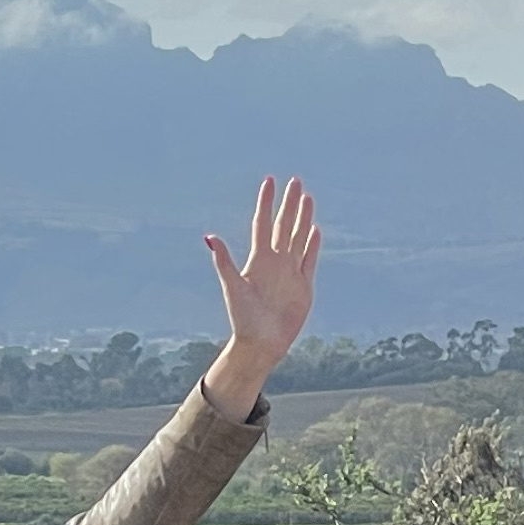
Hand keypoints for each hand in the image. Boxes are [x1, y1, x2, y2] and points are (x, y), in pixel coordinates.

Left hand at [200, 174, 319, 415]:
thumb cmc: (243, 319)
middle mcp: (274, 262)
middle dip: (290, 203)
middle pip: (284, 225)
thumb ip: (224, 261)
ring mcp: (290, 272)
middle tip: (296, 180)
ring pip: (298, 238)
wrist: (262, 344)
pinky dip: (312, 244)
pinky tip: (314, 229)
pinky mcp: (303, 286)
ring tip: (307, 198)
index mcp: (257, 260)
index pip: (262, 223)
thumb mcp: (232, 287)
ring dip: (303, 218)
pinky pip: (309, 259)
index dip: (265, 202)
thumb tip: (209, 237)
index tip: (269, 181)